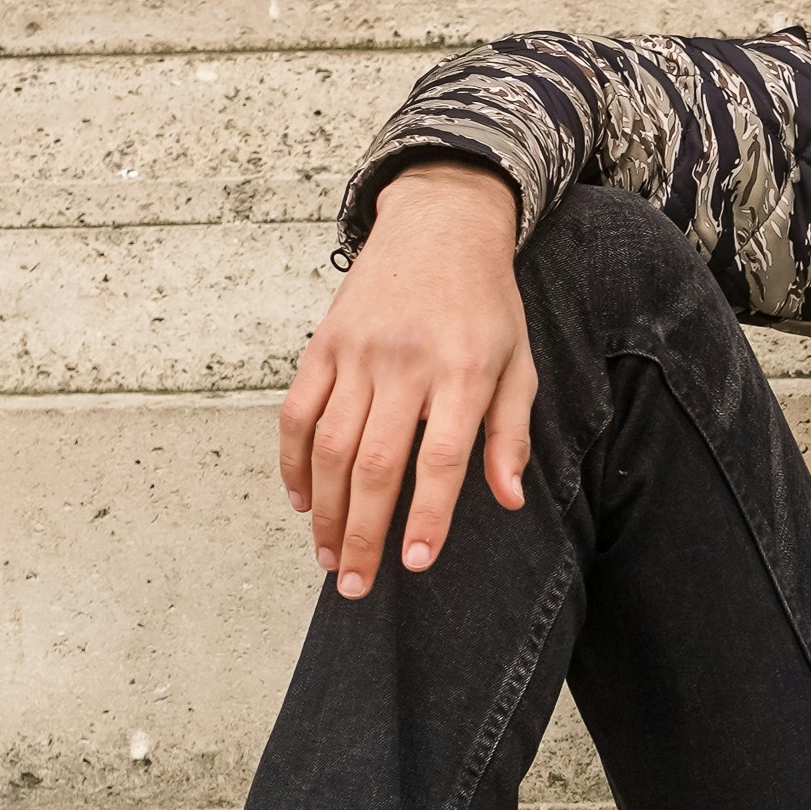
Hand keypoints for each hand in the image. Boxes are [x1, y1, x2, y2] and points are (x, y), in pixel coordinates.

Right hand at [278, 162, 532, 596]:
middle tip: (355, 585)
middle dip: (363, 532)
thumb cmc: (486, 305)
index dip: (427, 515)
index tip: (414, 563)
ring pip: (329, 445)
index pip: (440, 457)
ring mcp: (357, 352)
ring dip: (324, 510)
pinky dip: (292, 462)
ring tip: (328, 558)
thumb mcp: (519, 362)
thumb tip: (509, 500)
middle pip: (376, 462)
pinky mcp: (323, 344)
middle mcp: (405, 363)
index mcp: (462, 370)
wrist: (439, 224)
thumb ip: (511, 433)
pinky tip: (301, 503)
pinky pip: (297, 412)